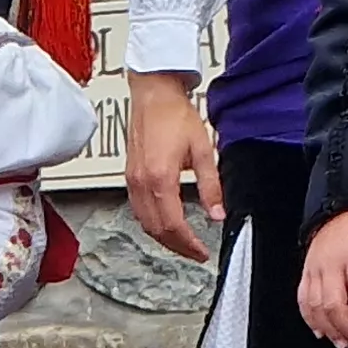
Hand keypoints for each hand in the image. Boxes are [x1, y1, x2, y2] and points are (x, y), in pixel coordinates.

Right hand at [121, 73, 225, 261]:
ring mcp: (132, 180)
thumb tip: (218, 213)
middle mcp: (141, 183)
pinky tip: (165, 222)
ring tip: (183, 242)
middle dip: (176, 246)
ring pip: (144, 222)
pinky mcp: (129, 175)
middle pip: (156, 229)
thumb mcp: (202, 150)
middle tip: (195, 252)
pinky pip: (137, 210)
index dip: (188, 244)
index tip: (202, 252)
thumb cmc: (175, 115)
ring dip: (163, 237)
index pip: (173, 225)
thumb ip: (211, 185)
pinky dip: (152, 223)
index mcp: (160, 178)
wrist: (153, 94)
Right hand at [297, 209, 347, 347]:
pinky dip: (311, 319)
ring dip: (328, 328)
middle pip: (333, 302)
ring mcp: (315, 267)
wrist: (343, 209)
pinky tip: (322, 333)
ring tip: (342, 343)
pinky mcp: (307, 272)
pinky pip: (303, 300)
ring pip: (315, 305)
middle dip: (345, 326)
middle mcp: (331, 261)